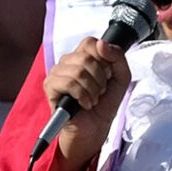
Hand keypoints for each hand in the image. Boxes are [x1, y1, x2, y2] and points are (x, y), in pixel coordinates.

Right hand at [44, 37, 132, 170]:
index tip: (107, 75)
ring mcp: (57, 73)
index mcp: (83, 57)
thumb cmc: (104, 104)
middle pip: (86, 57)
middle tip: (100, 92)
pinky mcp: (50, 87)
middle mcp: (68, 62)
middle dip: (100, 78)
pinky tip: (84, 104)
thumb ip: (118, 57)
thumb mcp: (121, 77)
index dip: (102, 57)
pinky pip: (68, 82)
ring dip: (92, 89)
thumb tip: (101, 44)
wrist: (95, 128)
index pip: (89, 42)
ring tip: (92, 99)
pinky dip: (82, 95)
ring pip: (78, 70)